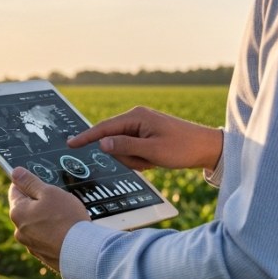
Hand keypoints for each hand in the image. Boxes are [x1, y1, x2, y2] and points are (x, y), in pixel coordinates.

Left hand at [8, 166, 89, 272]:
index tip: (40, 182)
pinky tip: (65, 231)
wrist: (83, 251)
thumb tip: (15, 172)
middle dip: (39, 203)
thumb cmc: (66, 219)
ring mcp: (31, 245)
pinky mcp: (43, 255)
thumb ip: (30, 181)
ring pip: (36, 225)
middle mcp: (19, 231)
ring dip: (46, 219)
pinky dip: (52, 233)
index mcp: (17, 213)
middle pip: (26, 208)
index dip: (28, 183)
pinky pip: (45, 239)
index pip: (15, 190)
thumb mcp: (49, 192)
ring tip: (65, 217)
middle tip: (57, 200)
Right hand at [67, 106, 222, 171]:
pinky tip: (156, 160)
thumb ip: (125, 147)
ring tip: (154, 160)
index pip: (104, 128)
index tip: (70, 143)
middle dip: (126, 156)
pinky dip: (141, 159)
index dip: (86, 137)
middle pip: (114, 142)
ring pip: (123, 149)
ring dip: (135, 160)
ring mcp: (142, 127)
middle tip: (147, 161)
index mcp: (136, 117)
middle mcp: (137, 118)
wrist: (207, 148)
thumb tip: (102, 143)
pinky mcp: (147, 135)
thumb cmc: (182, 148)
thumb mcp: (152, 151)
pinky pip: (133, 151)